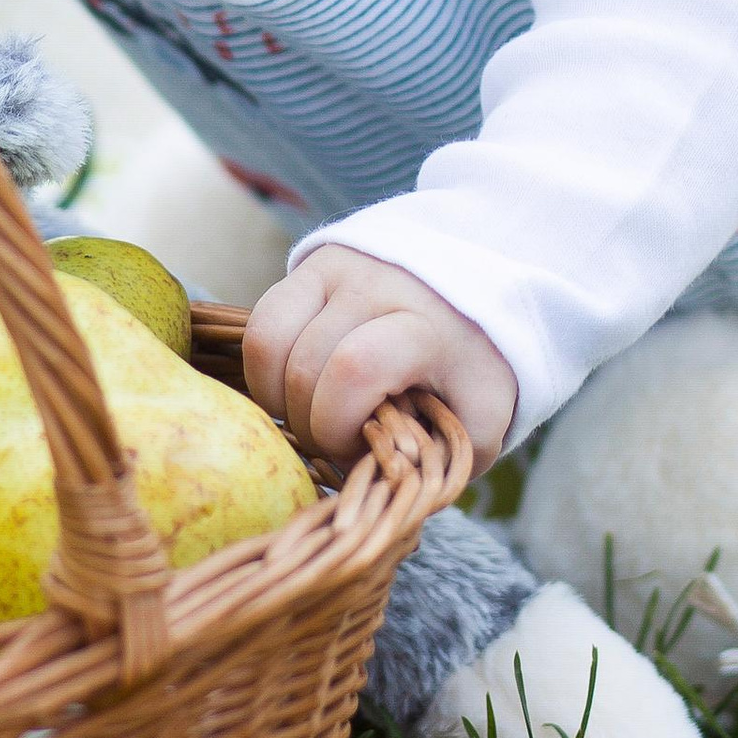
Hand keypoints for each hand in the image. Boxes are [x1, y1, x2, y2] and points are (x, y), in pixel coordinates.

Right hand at [243, 246, 516, 470]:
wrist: (472, 296)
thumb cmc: (467, 372)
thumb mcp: (477, 422)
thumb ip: (437, 457)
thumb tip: (378, 472)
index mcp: (425, 328)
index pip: (355, 368)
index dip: (337, 423)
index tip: (357, 446)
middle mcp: (378, 287)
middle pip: (306, 367)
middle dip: (311, 425)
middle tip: (338, 440)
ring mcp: (339, 270)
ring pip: (270, 341)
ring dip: (281, 398)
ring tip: (316, 414)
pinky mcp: (309, 266)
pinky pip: (260, 323)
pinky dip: (264, 371)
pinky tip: (294, 389)